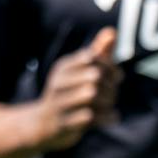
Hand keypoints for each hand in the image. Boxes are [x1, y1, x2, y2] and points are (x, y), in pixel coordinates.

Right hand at [35, 27, 121, 150]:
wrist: (41, 126)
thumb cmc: (67, 95)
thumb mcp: (79, 72)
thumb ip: (97, 52)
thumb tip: (112, 31)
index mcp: (63, 68)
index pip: (91, 57)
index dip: (110, 66)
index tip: (115, 76)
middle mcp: (58, 83)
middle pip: (94, 75)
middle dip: (110, 84)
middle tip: (113, 93)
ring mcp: (59, 103)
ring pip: (92, 94)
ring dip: (109, 100)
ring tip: (111, 104)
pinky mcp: (65, 123)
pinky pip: (91, 117)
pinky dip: (107, 117)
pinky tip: (112, 117)